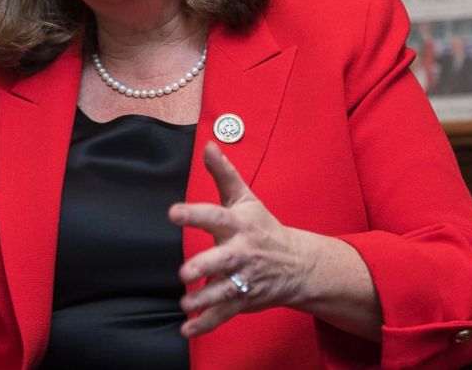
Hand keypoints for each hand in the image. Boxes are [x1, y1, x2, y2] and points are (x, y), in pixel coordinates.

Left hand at [168, 142, 313, 337]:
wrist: (298, 265)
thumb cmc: (264, 227)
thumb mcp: (246, 198)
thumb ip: (223, 173)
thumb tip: (208, 144)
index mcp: (239, 224)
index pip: (215, 216)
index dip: (194, 213)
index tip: (173, 212)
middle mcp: (242, 252)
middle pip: (223, 259)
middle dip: (204, 266)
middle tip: (185, 272)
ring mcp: (243, 278)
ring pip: (223, 291)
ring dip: (204, 298)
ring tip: (185, 302)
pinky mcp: (243, 299)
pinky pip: (223, 314)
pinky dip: (205, 324)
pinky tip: (188, 328)